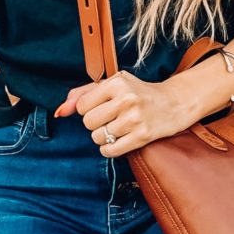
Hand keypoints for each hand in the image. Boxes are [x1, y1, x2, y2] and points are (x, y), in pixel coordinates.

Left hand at [53, 70, 186, 154]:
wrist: (173, 103)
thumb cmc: (138, 92)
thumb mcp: (112, 84)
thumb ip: (83, 94)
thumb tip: (60, 111)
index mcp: (117, 83)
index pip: (82, 106)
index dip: (88, 110)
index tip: (102, 107)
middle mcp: (126, 99)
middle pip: (88, 123)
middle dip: (95, 124)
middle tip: (110, 119)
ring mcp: (135, 118)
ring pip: (98, 138)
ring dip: (104, 137)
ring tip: (118, 128)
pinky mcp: (142, 136)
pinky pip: (110, 150)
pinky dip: (109, 149)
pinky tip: (118, 141)